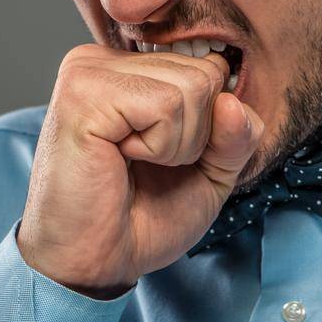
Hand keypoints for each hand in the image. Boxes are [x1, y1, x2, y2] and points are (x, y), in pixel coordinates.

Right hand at [15, 43, 263, 296]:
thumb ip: (237, 134)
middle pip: (205, 73)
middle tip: (146, 163)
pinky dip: (160, 146)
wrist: (95, 262)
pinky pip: (167, 105)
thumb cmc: (142, 218)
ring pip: (192, 87)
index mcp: (126, 67)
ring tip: (133, 161)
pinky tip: (121, 159)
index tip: (163, 154)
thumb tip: (232, 101)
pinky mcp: (84, 94)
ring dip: (177, 144)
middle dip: (195, 134)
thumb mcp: (210, 171)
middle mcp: (103, 59)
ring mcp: (89, 71)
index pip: (209, 65)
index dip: (209, 123)